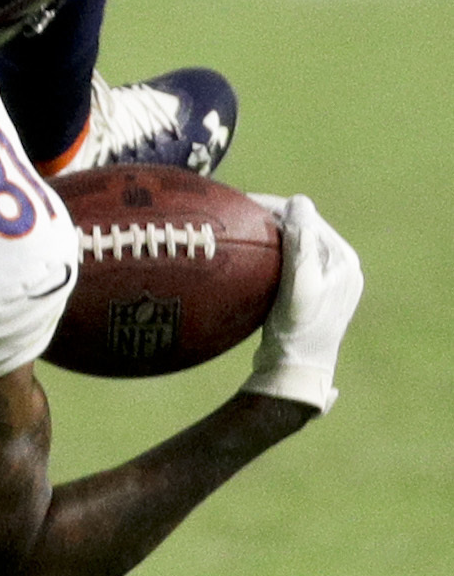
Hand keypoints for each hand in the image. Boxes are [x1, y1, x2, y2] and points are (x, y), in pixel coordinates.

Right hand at [242, 193, 363, 411]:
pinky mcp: (312, 293)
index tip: (239, 204)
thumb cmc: (297, 331)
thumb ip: (301, 244)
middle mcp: (340, 266)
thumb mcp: (299, 286)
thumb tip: (298, 203)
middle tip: (233, 215)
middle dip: (269, 218)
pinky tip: (249, 257)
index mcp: (343, 260)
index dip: (274, 207)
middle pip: (302, 228)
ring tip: (238, 231)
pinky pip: (291, 260)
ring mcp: (327, 280)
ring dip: (269, 234)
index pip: (307, 218)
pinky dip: (271, 253)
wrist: (295, 372)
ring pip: (295, 243)